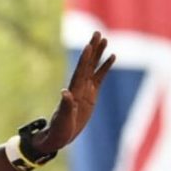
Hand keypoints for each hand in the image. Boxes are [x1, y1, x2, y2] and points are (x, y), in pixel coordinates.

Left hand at [32, 31, 115, 153]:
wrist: (59, 137)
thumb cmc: (58, 131)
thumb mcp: (62, 120)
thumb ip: (65, 107)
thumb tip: (65, 92)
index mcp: (73, 92)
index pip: (80, 72)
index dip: (85, 59)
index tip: (89, 45)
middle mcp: (78, 88)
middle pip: (87, 65)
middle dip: (92, 49)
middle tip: (97, 33)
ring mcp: (85, 90)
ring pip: (93, 68)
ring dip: (99, 54)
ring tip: (105, 39)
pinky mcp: (91, 95)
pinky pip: (99, 78)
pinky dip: (105, 67)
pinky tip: (112, 56)